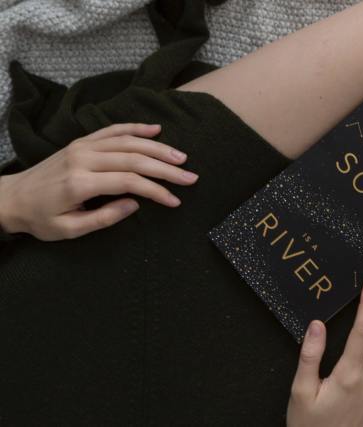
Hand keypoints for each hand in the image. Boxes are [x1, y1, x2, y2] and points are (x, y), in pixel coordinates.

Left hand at [0, 123, 196, 239]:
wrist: (11, 197)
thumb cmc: (40, 218)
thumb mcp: (69, 229)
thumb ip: (103, 218)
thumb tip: (135, 204)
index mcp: (79, 183)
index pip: (128, 182)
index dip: (156, 191)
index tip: (175, 201)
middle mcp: (82, 159)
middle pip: (133, 159)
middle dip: (166, 168)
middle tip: (190, 177)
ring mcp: (81, 147)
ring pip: (127, 142)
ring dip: (157, 148)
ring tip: (181, 157)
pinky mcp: (80, 142)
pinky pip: (111, 131)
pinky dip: (135, 128)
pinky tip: (156, 129)